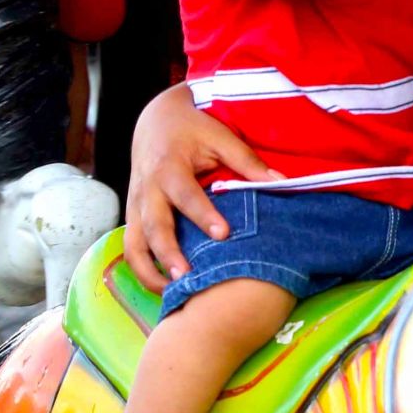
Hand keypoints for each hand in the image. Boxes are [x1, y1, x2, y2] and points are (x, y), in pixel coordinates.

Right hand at [125, 86, 282, 292]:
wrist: (155, 120)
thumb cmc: (192, 129)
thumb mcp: (220, 137)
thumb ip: (248, 161)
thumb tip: (282, 181)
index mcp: (169, 167)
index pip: (186, 195)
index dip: (203, 215)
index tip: (223, 234)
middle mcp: (147, 189)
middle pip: (153, 225)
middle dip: (168, 253)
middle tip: (188, 278)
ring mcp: (135, 204)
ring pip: (133, 243)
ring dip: (149, 270)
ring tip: (172, 292)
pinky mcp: (133, 215)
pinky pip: (131, 246)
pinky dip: (142, 268)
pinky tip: (162, 287)